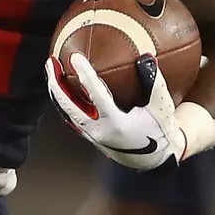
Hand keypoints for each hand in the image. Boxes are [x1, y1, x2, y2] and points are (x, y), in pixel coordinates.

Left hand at [47, 51, 187, 170]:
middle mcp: (99, 131)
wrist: (154, 158)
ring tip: (52, 70)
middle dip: (57, 84)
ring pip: (66, 112)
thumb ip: (155, 83)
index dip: (85, 76)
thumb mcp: (163, 108)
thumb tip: (145, 57)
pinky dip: (64, 100)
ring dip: (57, 91)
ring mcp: (92, 135)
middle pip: (69, 107)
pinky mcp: (90, 135)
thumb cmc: (159, 130)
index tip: (75, 57)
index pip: (96, 97)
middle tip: (51, 62)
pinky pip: (71, 116)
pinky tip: (61, 85)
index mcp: (116, 124)